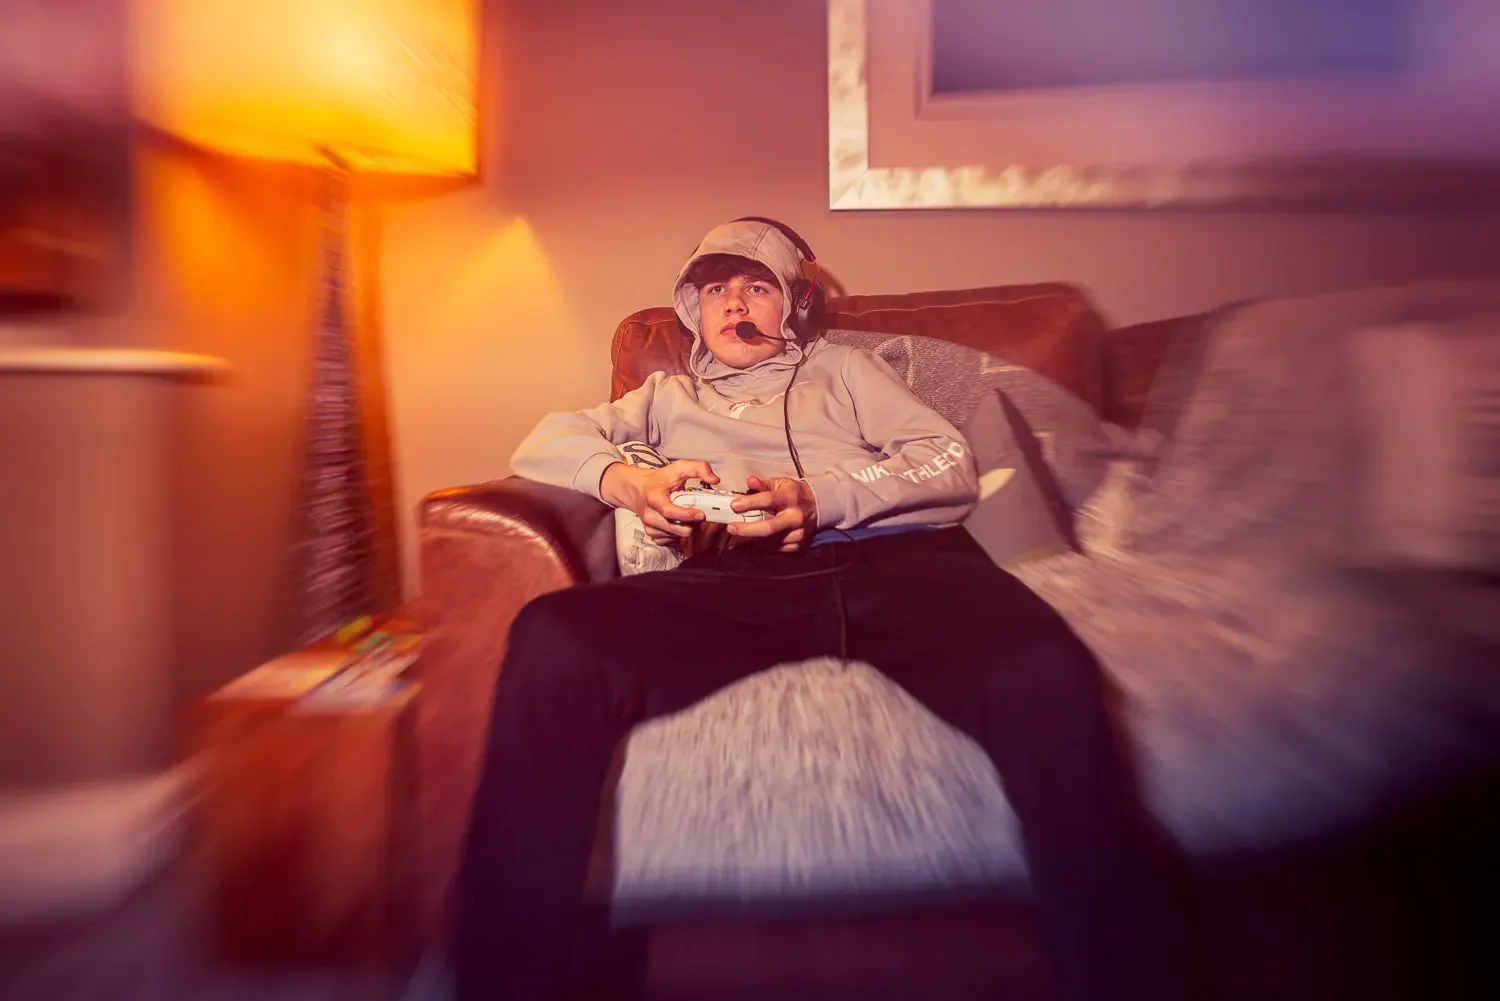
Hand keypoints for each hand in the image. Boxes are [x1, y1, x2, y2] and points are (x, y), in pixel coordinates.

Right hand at [600, 459, 718, 545]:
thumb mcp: (678, 468)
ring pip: (677, 536)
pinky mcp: (651, 534)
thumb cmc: (658, 480)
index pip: (670, 511)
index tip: (701, 514)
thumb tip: (714, 480)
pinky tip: (679, 523)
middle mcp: (649, 514)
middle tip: (697, 513)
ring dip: (687, 528)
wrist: (637, 489)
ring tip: (688, 517)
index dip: (687, 515)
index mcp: (654, 498)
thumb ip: (698, 468)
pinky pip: (671, 541)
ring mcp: (649, 526)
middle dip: (693, 523)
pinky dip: (679, 534)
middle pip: (677, 529)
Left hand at [726, 475, 818, 551]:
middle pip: (768, 527)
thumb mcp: (780, 483)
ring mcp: (797, 532)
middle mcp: (795, 516)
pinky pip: (775, 547)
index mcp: (790, 498)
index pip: (768, 500)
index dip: (749, 503)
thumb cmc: (794, 493)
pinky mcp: (797, 544)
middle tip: (731, 527)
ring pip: (769, 540)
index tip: (734, 505)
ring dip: (753, 537)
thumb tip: (750, 481)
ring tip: (743, 530)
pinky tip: (759, 536)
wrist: (816, 506)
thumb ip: (763, 484)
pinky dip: (763, 543)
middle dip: (746, 529)